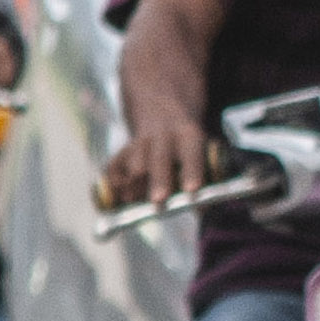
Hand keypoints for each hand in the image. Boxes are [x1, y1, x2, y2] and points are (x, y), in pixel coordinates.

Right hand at [100, 102, 218, 210]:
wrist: (161, 110)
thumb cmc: (189, 143)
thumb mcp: (203, 147)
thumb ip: (206, 174)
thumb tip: (203, 210)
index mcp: (188, 135)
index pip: (191, 152)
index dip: (192, 171)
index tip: (192, 190)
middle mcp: (162, 136)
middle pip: (159, 157)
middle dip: (158, 180)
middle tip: (158, 201)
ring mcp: (139, 142)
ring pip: (133, 162)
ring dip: (133, 182)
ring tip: (133, 200)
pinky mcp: (122, 151)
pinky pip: (113, 168)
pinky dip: (115, 183)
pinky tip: (120, 197)